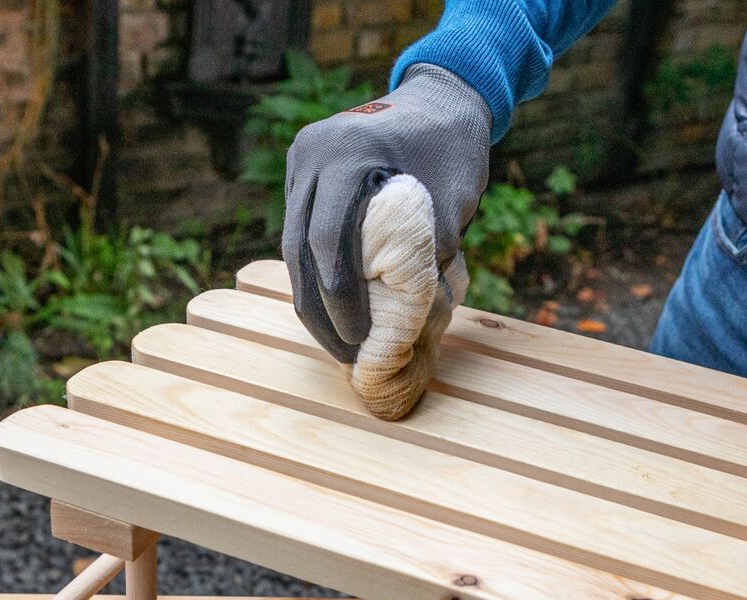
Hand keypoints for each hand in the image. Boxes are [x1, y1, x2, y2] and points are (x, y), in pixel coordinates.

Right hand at [282, 64, 490, 361]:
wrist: (441, 99)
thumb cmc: (454, 148)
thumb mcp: (452, 202)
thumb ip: (425, 255)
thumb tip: (400, 324)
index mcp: (347, 153)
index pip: (327, 240)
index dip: (339, 298)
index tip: (359, 338)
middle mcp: (311, 154)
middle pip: (298, 248)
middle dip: (319, 309)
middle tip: (343, 354)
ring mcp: (301, 161)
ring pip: (292, 245)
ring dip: (312, 296)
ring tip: (337, 341)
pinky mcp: (302, 173)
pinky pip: (300, 232)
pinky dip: (315, 272)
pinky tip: (333, 308)